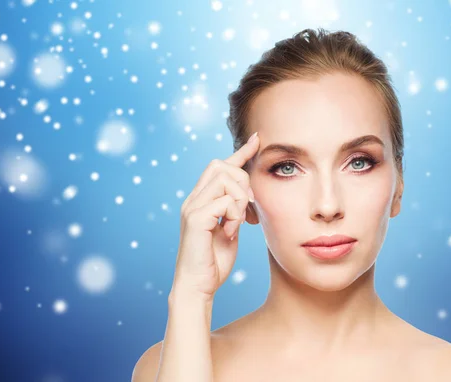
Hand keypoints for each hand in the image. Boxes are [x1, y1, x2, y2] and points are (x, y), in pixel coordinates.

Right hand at [171, 132, 259, 300]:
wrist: (198, 286)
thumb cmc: (213, 262)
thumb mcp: (230, 229)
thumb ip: (235, 210)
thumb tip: (247, 196)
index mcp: (201, 200)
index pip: (220, 166)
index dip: (240, 152)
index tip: (258, 139)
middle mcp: (193, 200)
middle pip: (221, 165)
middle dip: (242, 180)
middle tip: (250, 208)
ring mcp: (192, 208)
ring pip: (223, 178)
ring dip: (240, 199)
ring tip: (241, 222)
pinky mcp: (195, 220)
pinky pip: (224, 201)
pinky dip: (235, 215)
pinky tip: (232, 232)